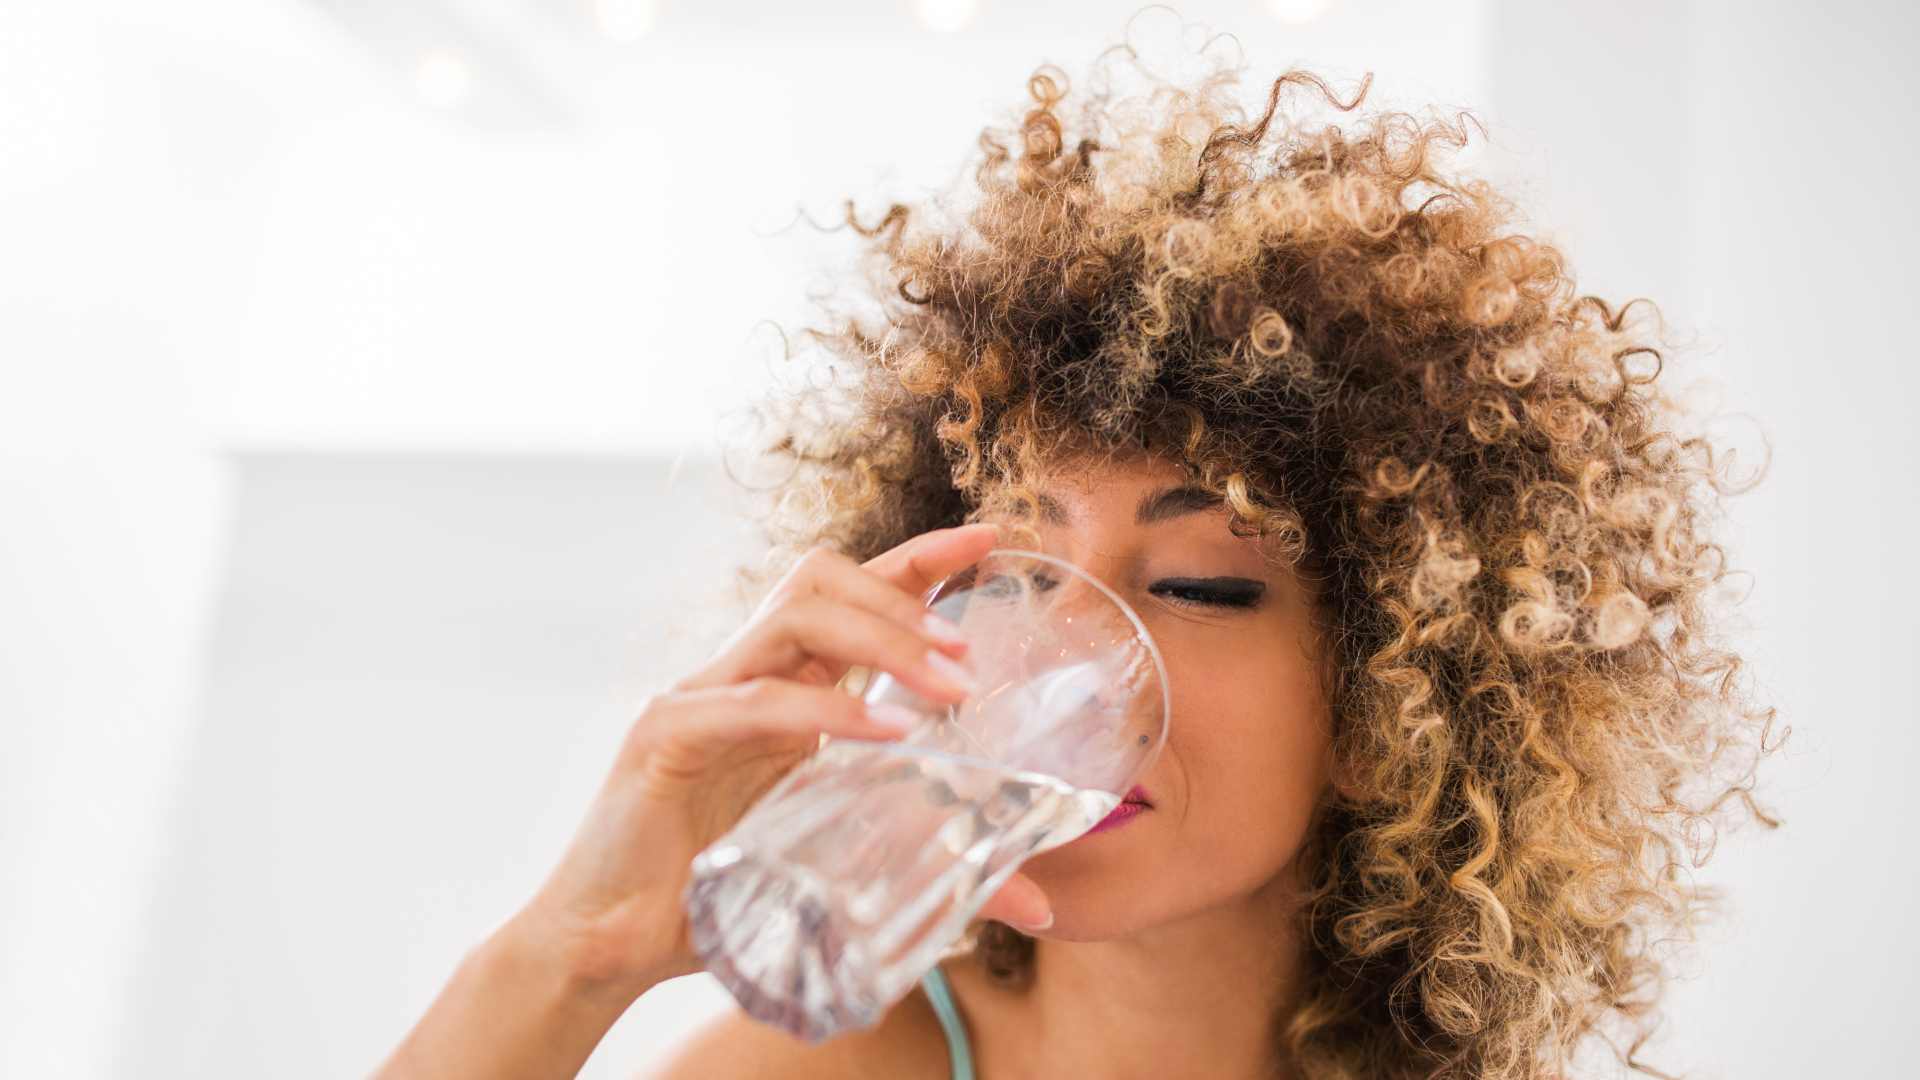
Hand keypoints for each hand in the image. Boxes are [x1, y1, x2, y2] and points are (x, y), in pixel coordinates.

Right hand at [511, 522, 1055, 994]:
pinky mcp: (666, 737)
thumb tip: (1035, 900)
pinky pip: (756, 703)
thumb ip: (930, 867)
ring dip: (881, 638)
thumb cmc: (719, 899)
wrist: (609, 948)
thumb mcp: (840, 868)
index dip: (919, 559)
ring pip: (793, 616)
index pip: (850, 593)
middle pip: (821, 579)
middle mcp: (739, 674)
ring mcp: (698, 696)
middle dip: (905, 597)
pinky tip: (885, 737)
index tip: (993, 539)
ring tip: (947, 686)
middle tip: (971, 653)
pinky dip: (826, 711)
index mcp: (780, 687)